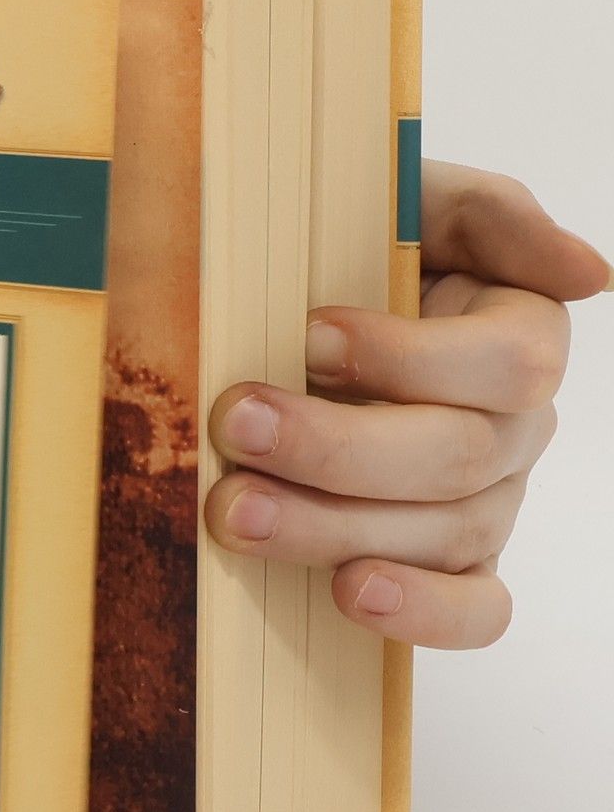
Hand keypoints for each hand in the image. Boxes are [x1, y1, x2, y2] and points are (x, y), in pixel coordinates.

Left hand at [205, 160, 608, 648]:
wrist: (288, 315)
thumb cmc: (350, 253)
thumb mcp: (411, 199)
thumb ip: (492, 216)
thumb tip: (590, 275)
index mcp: (517, 334)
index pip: (509, 363)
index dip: (408, 357)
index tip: (308, 335)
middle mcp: (513, 427)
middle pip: (458, 456)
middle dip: (336, 444)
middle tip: (237, 423)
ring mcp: (485, 502)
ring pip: (443, 534)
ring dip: (328, 526)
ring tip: (232, 511)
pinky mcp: (448, 564)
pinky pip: (474, 609)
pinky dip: (420, 611)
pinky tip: (348, 592)